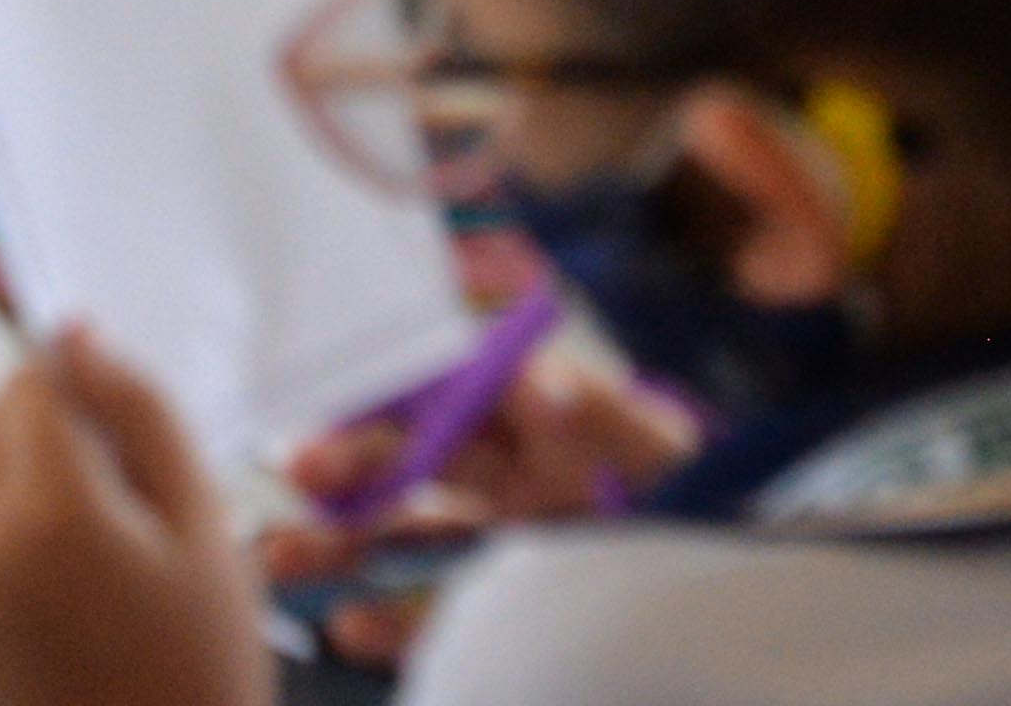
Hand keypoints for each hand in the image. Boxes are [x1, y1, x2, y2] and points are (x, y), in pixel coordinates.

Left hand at [0, 328, 273, 705]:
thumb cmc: (199, 658)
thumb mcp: (200, 517)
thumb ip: (138, 410)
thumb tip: (80, 337)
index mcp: (45, 514)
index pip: (34, 381)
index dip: (86, 380)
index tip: (133, 420)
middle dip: (54, 422)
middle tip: (131, 488)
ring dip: (27, 463)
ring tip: (105, 533)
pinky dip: (6, 510)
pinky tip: (72, 564)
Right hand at [258, 347, 687, 658]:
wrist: (731, 593)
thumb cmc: (704, 496)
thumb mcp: (664, 452)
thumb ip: (613, 417)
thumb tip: (553, 385)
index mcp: (540, 415)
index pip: (448, 386)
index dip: (392, 387)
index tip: (341, 390)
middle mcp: (505, 474)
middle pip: (412, 462)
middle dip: (353, 462)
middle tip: (300, 469)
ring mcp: (495, 544)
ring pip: (403, 535)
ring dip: (340, 544)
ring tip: (279, 559)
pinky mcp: (498, 604)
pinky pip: (429, 611)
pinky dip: (387, 621)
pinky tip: (348, 626)